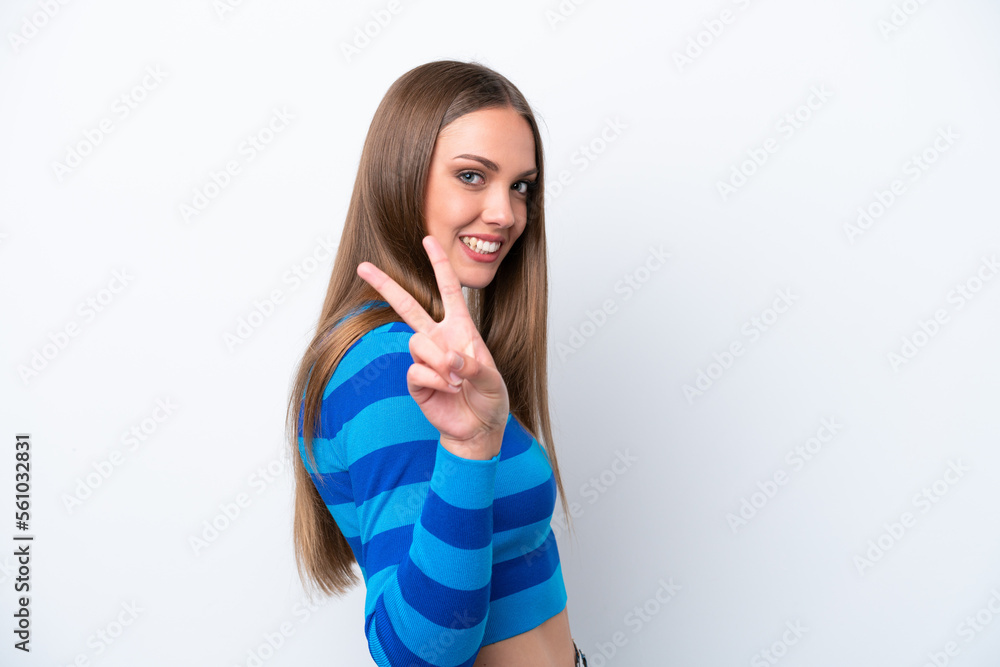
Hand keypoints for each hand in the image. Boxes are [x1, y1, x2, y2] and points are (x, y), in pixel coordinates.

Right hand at [356, 235, 508, 459]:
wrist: (479, 429)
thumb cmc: (490, 399)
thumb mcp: (493, 380)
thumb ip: (474, 366)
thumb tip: (450, 360)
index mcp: (461, 329)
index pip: (448, 290)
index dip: (440, 265)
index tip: (429, 240)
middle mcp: (439, 339)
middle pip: (408, 307)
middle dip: (386, 286)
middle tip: (363, 267)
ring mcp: (426, 359)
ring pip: (416, 343)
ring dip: (439, 361)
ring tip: (457, 380)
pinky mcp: (416, 381)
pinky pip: (416, 370)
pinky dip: (435, 379)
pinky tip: (448, 389)